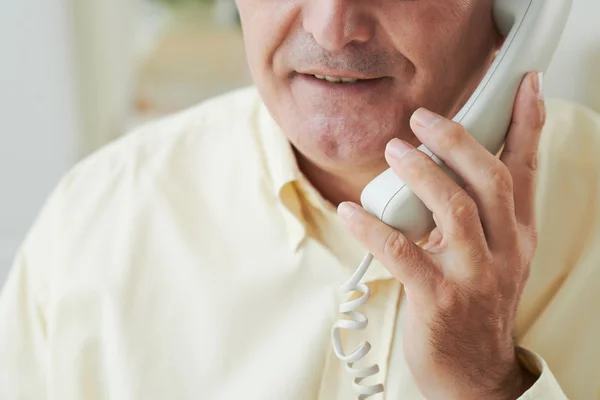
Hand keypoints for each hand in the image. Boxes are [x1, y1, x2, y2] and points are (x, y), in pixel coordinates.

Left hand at [338, 72, 544, 398]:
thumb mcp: (491, 257)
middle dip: (457, 141)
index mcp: (517, 236)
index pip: (527, 169)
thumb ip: (475, 215)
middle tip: (423, 119)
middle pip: (490, 180)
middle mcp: (504, 251)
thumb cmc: (475, 306)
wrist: (475, 374)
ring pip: (454, 210)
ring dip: (421, 175)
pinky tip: (352, 211)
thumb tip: (440, 167)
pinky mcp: (439, 300)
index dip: (526, 123)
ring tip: (395, 151)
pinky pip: (403, 253)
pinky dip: (373, 228)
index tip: (524, 84)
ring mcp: (474, 277)